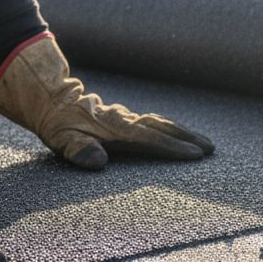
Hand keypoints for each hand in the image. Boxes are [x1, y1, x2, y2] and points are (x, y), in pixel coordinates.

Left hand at [0, 35, 214, 169]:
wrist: (50, 99)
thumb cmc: (57, 125)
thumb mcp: (61, 141)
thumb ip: (79, 152)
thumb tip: (98, 162)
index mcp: (116, 129)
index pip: (151, 139)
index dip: (174, 148)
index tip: (195, 155)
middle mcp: (126, 121)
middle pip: (164, 128)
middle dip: (189, 138)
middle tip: (212, 148)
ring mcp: (126, 118)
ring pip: (161, 123)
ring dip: (184, 132)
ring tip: (203, 142)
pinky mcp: (124, 118)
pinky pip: (153, 123)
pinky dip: (170, 128)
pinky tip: (177, 134)